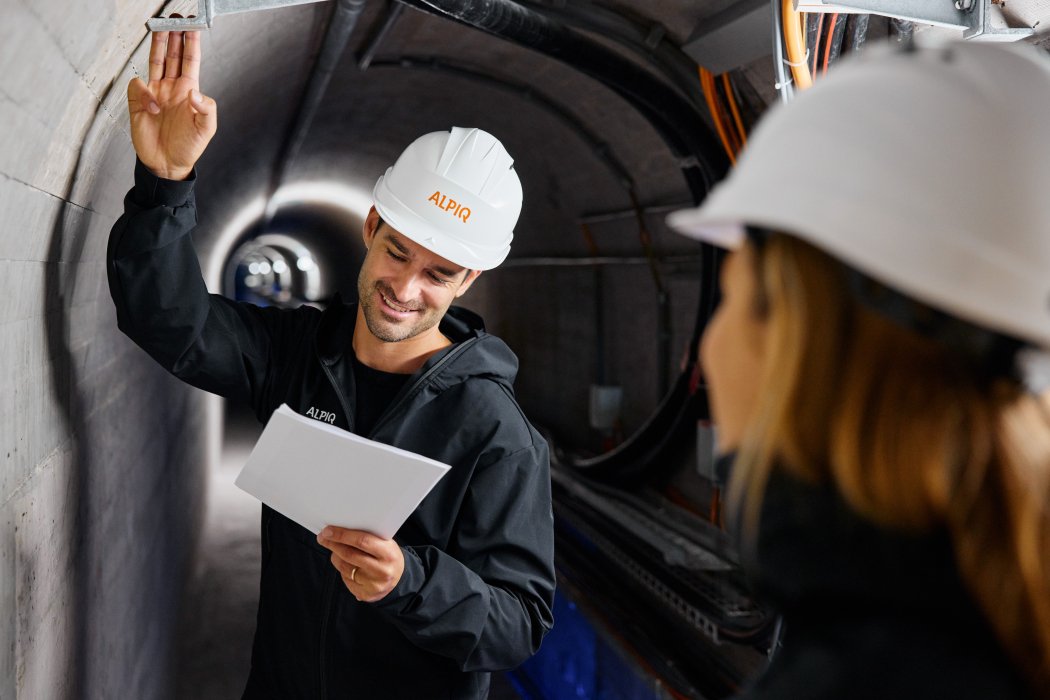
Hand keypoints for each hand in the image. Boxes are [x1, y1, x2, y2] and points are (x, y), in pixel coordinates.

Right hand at [127, 17, 216, 180]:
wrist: (167, 164)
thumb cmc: (188, 147)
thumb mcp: (206, 130)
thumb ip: (206, 109)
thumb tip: (194, 92)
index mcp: (189, 90)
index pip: (190, 60)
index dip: (191, 43)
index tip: (192, 27)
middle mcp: (171, 88)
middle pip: (172, 55)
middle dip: (173, 36)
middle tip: (175, 20)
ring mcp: (155, 93)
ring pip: (154, 62)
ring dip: (157, 45)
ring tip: (160, 29)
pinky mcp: (139, 102)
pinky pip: (137, 86)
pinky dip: (144, 92)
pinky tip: (152, 107)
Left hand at [317, 527, 404, 602]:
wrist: (399, 579)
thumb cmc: (388, 556)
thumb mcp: (385, 543)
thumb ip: (367, 537)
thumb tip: (340, 529)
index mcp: (388, 554)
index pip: (361, 541)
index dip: (342, 535)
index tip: (328, 530)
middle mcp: (381, 570)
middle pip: (349, 555)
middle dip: (333, 544)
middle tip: (323, 537)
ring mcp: (372, 585)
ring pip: (344, 567)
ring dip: (335, 556)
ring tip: (334, 549)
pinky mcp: (364, 594)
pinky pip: (345, 579)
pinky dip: (342, 570)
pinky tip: (345, 564)